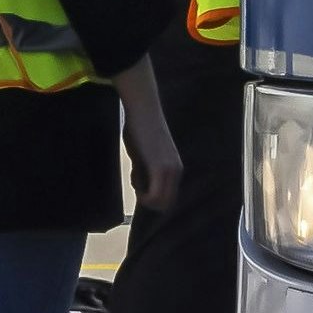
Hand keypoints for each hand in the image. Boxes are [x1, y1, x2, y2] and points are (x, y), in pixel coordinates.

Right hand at [123, 86, 183, 213]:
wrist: (142, 108)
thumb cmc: (139, 126)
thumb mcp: (143, 153)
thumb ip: (144, 168)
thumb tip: (140, 183)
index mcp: (174, 167)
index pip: (169, 197)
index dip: (153, 198)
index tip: (139, 184)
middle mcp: (176, 170)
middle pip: (167, 204)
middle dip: (149, 202)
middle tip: (137, 186)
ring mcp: (169, 170)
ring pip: (162, 203)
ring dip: (146, 199)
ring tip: (136, 180)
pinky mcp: (159, 167)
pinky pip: (155, 196)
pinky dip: (144, 197)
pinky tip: (136, 182)